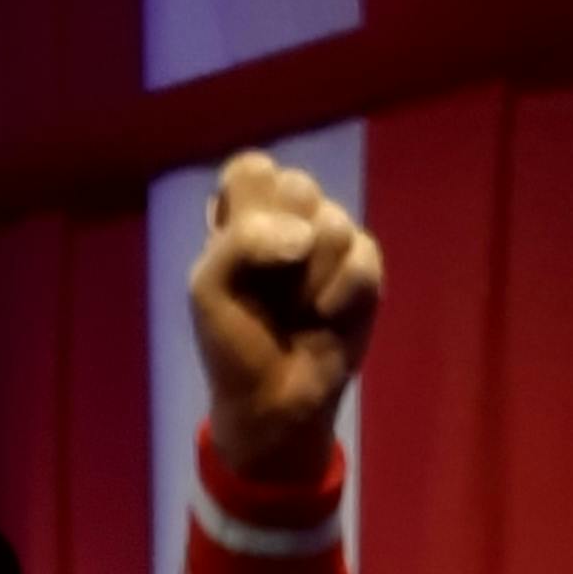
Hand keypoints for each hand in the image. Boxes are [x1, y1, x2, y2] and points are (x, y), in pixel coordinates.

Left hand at [191, 151, 382, 484]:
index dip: (251, 208)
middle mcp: (290, 216)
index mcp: (244, 213)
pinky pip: (362, 257)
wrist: (273, 404)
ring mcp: (329, 238)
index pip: (252, 169)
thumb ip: (241, 241)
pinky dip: (341, 294)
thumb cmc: (233, 344)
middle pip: (297, 186)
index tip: (240, 252)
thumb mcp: (209, 288)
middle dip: (281, 244)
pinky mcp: (363, 267)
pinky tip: (326, 318)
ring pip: (332, 223)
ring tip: (297, 312)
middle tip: (268, 289)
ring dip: (309, 280)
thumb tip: (305, 235)